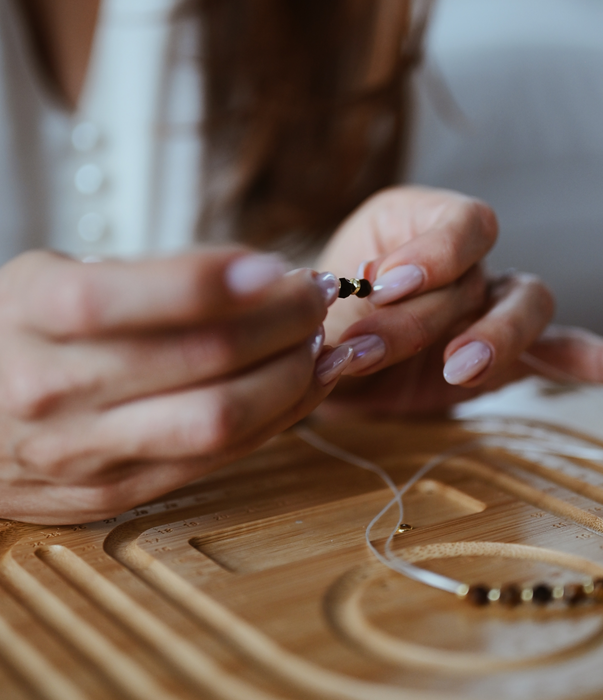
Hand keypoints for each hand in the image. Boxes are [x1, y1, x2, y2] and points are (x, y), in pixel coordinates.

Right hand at [0, 249, 349, 523]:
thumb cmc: (19, 335)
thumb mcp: (51, 278)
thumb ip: (148, 278)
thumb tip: (262, 280)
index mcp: (36, 313)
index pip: (139, 295)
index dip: (221, 280)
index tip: (276, 266)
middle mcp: (59, 389)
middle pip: (204, 360)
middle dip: (284, 322)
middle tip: (315, 294)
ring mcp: (90, 453)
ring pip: (223, 419)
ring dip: (293, 376)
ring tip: (319, 340)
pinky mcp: (120, 492)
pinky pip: (222, 457)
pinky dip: (280, 416)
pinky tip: (307, 382)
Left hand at [317, 186, 602, 412]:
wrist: (325, 358)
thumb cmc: (319, 320)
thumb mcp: (319, 304)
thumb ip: (344, 304)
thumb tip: (369, 314)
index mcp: (418, 224)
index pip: (458, 222)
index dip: (430, 253)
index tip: (382, 283)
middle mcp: (465, 260)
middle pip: (479, 275)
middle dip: (426, 317)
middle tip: (372, 350)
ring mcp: (492, 305)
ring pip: (527, 304)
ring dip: (495, 339)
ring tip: (455, 370)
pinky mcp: (509, 356)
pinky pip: (563, 350)